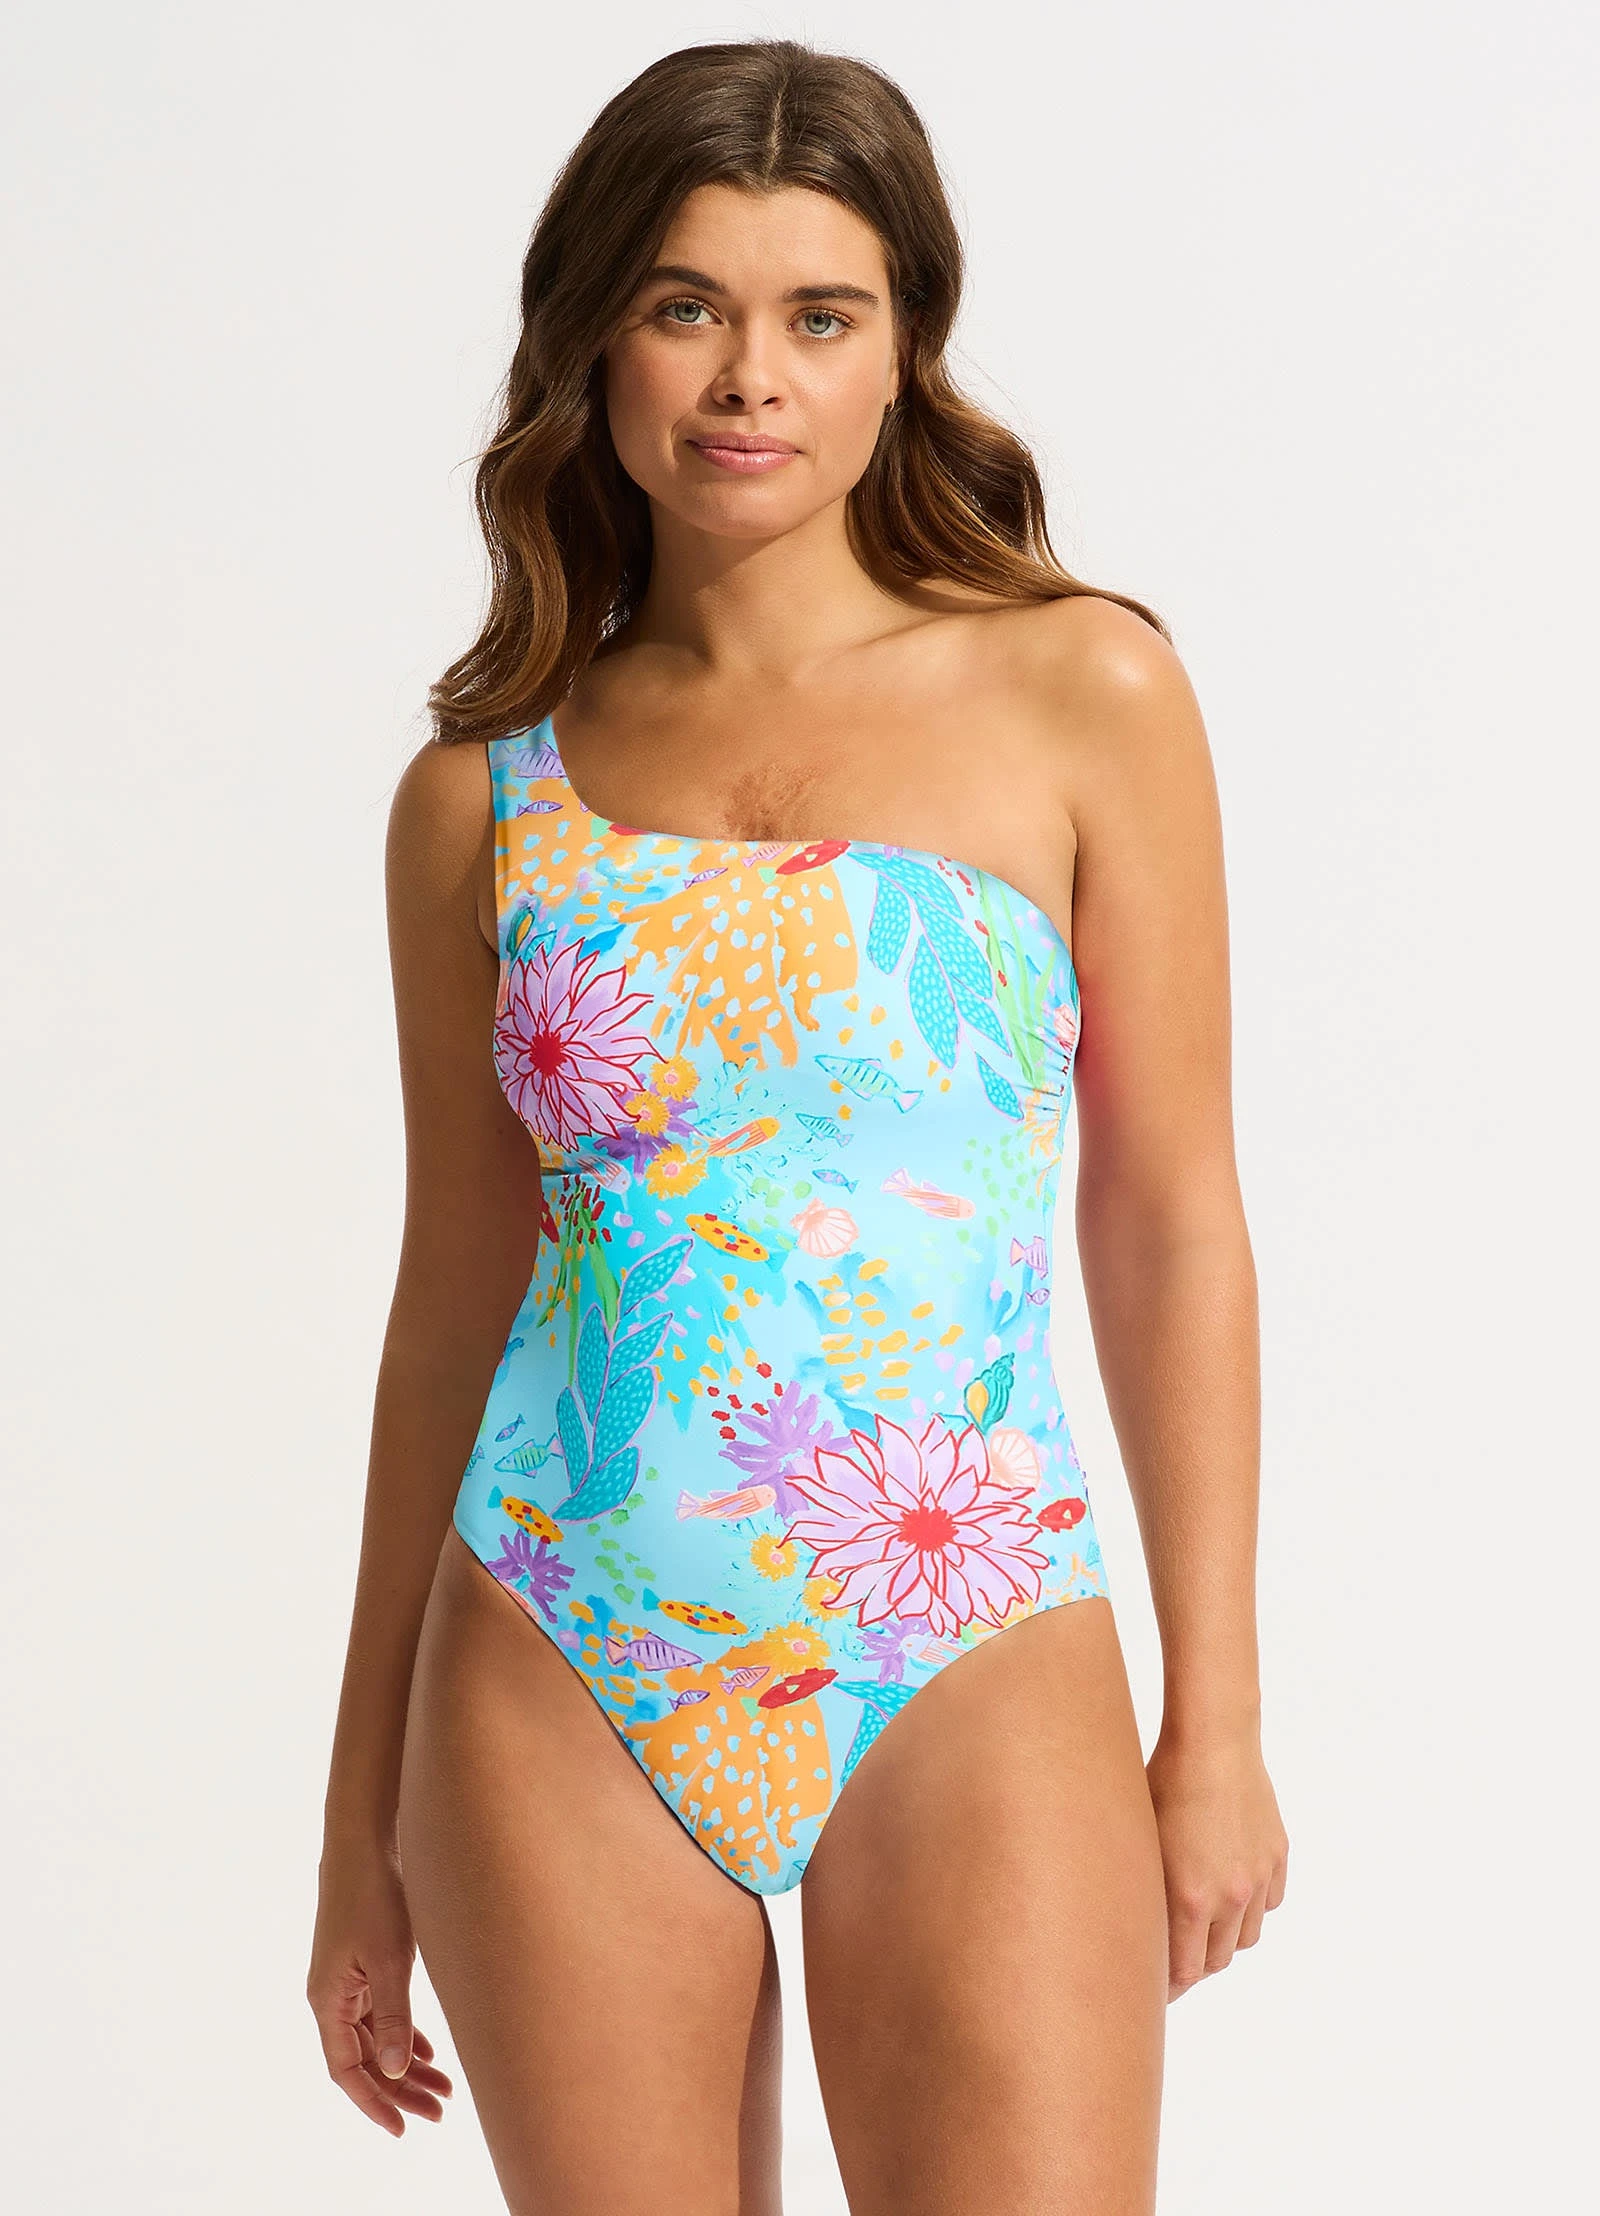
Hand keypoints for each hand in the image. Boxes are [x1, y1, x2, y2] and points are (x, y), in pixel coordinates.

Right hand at [307, 1837, 453, 2136]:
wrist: (363, 1842)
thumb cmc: (374, 1896)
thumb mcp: (390, 1959)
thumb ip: (395, 2016)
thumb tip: (399, 2073)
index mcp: (328, 2001)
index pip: (347, 2071)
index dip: (374, 2103)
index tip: (403, 2128)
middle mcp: (332, 1998)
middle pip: (365, 2060)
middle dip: (401, 2090)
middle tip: (439, 2112)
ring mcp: (346, 1981)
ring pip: (376, 2039)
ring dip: (407, 2065)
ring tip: (444, 2089)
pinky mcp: (362, 1965)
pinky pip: (380, 2015)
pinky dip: (404, 2035)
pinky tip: (430, 2051)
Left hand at [1145, 1725, 1287, 2001]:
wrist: (1213, 1740)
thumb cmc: (1162, 1781)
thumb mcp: (1140, 1838)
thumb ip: (1143, 1891)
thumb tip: (1131, 1927)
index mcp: (1191, 1898)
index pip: (1184, 1971)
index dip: (1167, 1986)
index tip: (1151, 1991)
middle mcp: (1230, 1896)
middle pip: (1215, 1959)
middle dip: (1192, 1965)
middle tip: (1171, 1961)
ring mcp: (1258, 1876)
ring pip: (1246, 1935)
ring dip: (1224, 1939)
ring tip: (1201, 1928)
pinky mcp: (1277, 1855)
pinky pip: (1268, 1901)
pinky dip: (1251, 1906)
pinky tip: (1231, 1892)